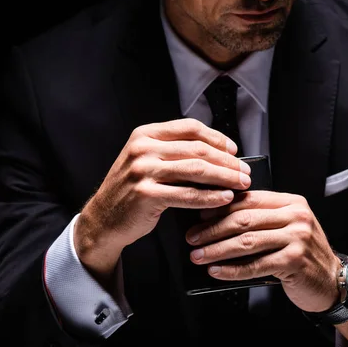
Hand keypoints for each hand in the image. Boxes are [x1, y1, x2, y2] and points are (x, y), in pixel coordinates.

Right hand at [75, 118, 251, 282]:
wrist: (103, 218)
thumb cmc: (131, 191)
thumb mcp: (146, 161)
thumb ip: (174, 153)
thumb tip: (219, 154)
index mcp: (144, 135)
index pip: (189, 128)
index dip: (216, 138)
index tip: (234, 150)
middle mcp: (142, 148)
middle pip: (197, 149)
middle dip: (226, 161)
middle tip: (244, 172)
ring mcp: (143, 171)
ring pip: (195, 170)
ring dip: (224, 178)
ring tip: (240, 185)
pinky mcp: (146, 194)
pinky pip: (187, 195)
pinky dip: (210, 197)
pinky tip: (224, 199)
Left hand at [185, 190, 340, 312]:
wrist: (332, 282)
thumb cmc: (302, 255)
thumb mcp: (286, 229)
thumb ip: (261, 220)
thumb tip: (215, 220)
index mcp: (291, 202)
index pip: (248, 199)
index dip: (220, 208)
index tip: (199, 218)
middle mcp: (296, 216)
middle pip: (244, 219)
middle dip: (212, 230)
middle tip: (193, 239)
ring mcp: (298, 238)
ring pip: (246, 241)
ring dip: (217, 250)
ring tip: (199, 256)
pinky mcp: (294, 261)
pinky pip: (255, 265)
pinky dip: (232, 269)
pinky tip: (217, 271)